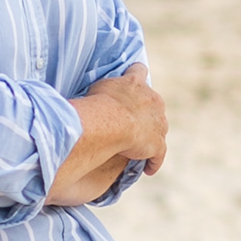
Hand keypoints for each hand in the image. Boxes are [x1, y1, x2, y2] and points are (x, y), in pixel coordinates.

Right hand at [49, 63, 166, 204]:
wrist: (113, 123)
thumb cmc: (99, 104)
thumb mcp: (95, 88)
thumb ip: (98, 88)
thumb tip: (81, 88)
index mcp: (136, 82)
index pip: (139, 70)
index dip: (136, 77)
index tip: (134, 82)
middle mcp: (153, 99)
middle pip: (154, 102)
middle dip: (147, 111)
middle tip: (134, 122)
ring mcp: (158, 122)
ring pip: (159, 129)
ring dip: (151, 137)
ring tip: (141, 150)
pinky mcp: (158, 144)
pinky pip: (158, 155)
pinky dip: (153, 162)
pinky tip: (148, 170)